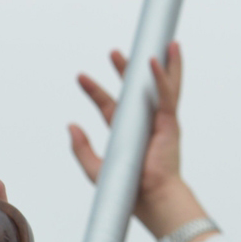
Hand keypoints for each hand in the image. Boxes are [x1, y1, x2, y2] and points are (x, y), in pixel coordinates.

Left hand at [68, 41, 209, 240]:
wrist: (151, 198)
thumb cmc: (129, 189)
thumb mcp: (96, 168)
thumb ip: (82, 148)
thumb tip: (71, 126)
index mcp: (127, 133)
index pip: (108, 105)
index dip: (94, 90)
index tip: (80, 77)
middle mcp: (144, 124)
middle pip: (135, 90)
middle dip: (125, 70)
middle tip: (114, 52)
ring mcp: (159, 121)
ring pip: (160, 86)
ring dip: (159, 64)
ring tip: (160, 43)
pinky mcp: (169, 122)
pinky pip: (166, 94)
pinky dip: (162, 76)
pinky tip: (156, 60)